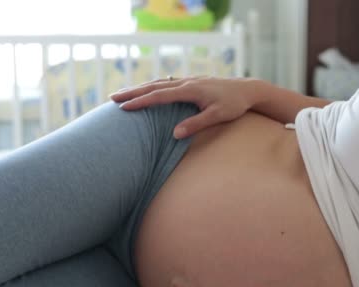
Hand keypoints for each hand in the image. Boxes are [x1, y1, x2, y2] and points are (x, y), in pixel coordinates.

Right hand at [109, 76, 255, 138]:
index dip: (141, 102)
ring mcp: (188, 81)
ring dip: (140, 88)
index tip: (124, 107)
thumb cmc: (234, 105)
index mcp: (190, 90)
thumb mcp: (217, 116)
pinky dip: (152, 87)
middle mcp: (186, 83)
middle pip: (154, 86)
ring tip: (122, 94)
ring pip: (158, 83)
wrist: (247, 90)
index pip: (159, 96)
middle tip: (112, 98)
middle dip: (132, 93)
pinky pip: (166, 83)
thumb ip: (196, 124)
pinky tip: (146, 91)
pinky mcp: (191, 83)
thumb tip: (175, 134)